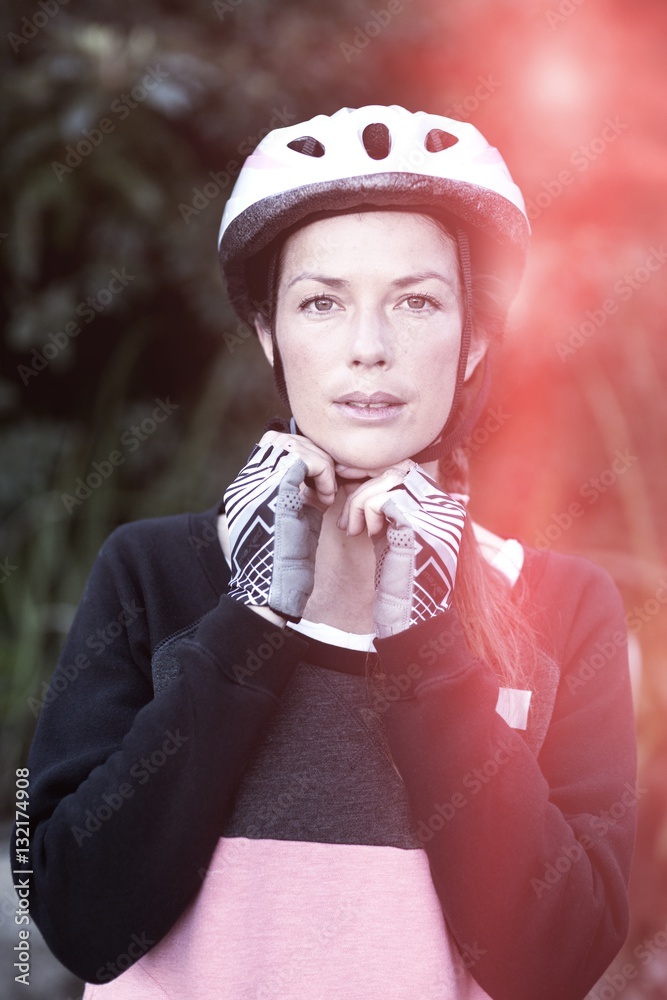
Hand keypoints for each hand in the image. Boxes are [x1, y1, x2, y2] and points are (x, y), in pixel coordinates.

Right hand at [223, 432, 335, 620]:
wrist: (270, 590)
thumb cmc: (282, 563)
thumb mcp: (287, 519)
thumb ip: (294, 493)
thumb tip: (318, 473)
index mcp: (244, 487)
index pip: (270, 447)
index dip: (299, 458)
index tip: (316, 483)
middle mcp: (246, 480)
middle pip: (282, 439)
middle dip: (311, 456)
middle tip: (325, 486)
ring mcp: (258, 482)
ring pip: (296, 445)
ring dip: (321, 467)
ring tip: (325, 495)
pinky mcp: (277, 489)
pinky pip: (309, 460)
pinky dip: (325, 475)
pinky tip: (325, 499)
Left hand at [337, 463, 466, 636]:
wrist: (410, 617)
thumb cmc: (400, 580)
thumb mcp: (397, 534)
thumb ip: (391, 507)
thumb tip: (369, 480)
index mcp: (445, 508)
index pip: (408, 471)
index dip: (376, 479)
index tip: (354, 498)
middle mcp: (447, 507)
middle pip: (398, 471)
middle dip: (365, 489)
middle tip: (350, 518)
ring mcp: (436, 515)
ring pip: (388, 481)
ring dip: (361, 502)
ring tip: (355, 528)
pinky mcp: (420, 525)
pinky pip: (383, 499)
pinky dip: (367, 513)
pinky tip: (367, 535)